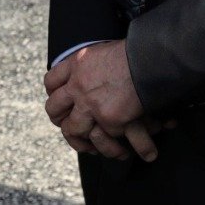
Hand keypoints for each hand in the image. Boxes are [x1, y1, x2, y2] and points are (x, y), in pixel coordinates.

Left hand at [43, 41, 160, 160]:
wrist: (153, 60)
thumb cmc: (136, 52)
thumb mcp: (106, 51)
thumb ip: (92, 65)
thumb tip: (91, 78)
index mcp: (78, 63)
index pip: (51, 81)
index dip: (54, 92)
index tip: (62, 99)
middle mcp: (78, 85)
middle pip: (54, 109)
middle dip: (59, 120)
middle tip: (68, 125)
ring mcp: (91, 105)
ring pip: (72, 131)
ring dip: (80, 141)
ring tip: (90, 147)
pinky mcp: (109, 121)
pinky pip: (104, 140)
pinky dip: (113, 149)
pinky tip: (121, 153)